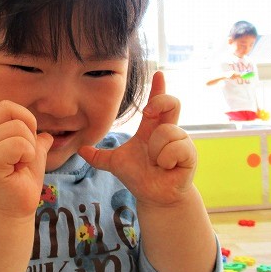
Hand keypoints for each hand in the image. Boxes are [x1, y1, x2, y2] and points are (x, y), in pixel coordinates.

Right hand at [0, 68, 52, 218]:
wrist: (12, 213)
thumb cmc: (20, 185)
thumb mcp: (32, 157)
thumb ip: (34, 142)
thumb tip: (45, 136)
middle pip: (11, 108)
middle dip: (28, 124)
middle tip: (25, 151)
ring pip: (18, 127)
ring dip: (29, 147)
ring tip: (20, 165)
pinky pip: (18, 143)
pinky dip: (27, 156)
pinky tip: (18, 169)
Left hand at [78, 71, 196, 206]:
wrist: (154, 198)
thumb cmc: (139, 177)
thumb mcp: (115, 164)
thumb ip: (98, 156)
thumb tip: (80, 149)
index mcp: (151, 129)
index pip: (156, 103)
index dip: (158, 88)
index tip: (158, 73)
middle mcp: (168, 131)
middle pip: (172, 102)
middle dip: (161, 100)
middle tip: (148, 113)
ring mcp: (180, 141)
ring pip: (167, 131)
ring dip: (155, 151)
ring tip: (156, 163)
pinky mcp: (189, 154)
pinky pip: (176, 147)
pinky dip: (166, 160)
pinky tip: (166, 167)